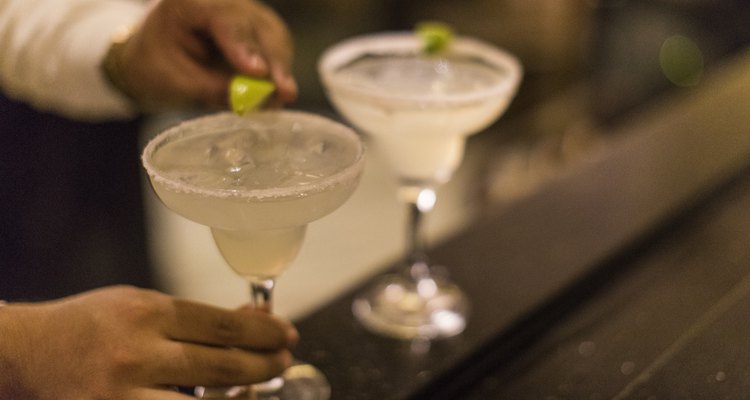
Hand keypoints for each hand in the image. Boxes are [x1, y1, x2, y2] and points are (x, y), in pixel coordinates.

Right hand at [0, 285, 296, 399]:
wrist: (25, 355)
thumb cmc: (87, 327)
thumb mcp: (139, 305)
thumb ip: (192, 318)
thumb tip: (250, 318)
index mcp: (146, 313)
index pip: (222, 324)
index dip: (262, 332)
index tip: (285, 334)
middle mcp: (138, 353)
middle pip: (222, 365)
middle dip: (263, 365)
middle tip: (283, 360)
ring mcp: (124, 394)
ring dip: (244, 398)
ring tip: (264, 389)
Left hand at [113, 0, 296, 111]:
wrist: (151, 59)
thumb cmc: (155, 67)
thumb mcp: (175, 81)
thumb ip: (214, 87)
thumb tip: (256, 97)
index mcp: (188, 4)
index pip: (224, 18)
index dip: (244, 45)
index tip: (258, 71)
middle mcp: (220, 0)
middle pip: (257, 25)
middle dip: (274, 60)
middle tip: (285, 92)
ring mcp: (241, 12)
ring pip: (274, 34)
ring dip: (281, 67)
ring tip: (281, 97)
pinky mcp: (254, 29)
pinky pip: (275, 46)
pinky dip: (278, 69)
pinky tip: (277, 90)